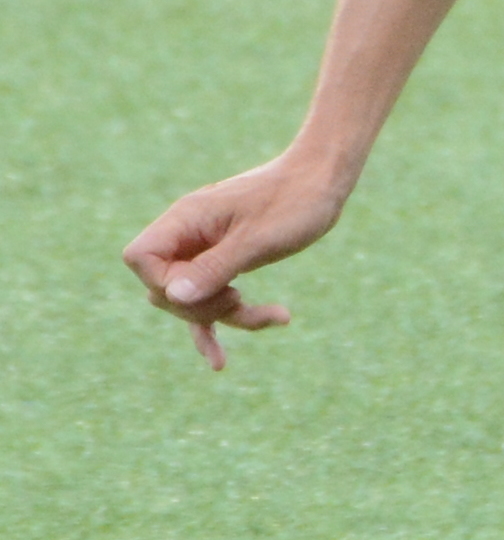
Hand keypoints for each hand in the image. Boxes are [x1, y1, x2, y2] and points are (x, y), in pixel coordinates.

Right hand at [124, 153, 345, 368]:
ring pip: (192, 298)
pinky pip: (209, 299)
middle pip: (164, 287)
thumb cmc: (296, 200)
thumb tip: (172, 297)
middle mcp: (189, 233)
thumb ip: (215, 267)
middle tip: (239, 300)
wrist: (326, 178)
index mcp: (187, 218)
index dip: (163, 283)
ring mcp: (205, 248)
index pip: (140, 258)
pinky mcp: (225, 260)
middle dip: (199, 306)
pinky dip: (221, 322)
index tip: (205, 288)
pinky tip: (220, 361)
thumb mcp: (259, 239)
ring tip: (271, 316)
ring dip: (221, 316)